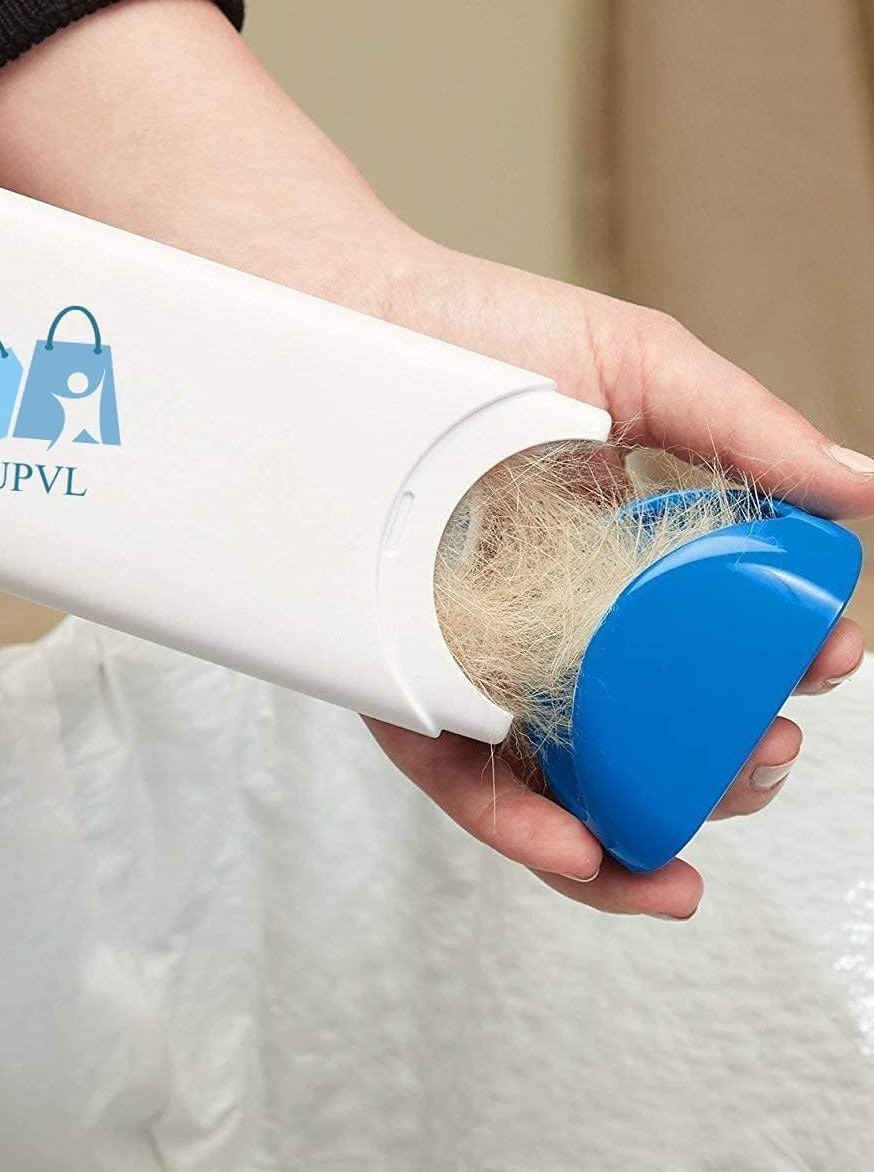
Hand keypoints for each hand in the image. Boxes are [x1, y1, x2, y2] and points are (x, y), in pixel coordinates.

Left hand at [0, 0, 871, 917]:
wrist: (350, 313)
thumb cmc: (481, 330)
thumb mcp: (635, 363)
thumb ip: (743, 429)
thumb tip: (861, 492)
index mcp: (624, 555)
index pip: (712, 643)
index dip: (769, 675)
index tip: (816, 664)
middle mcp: (555, 615)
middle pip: (651, 727)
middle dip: (719, 767)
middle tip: (758, 756)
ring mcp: (478, 653)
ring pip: (560, 776)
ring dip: (629, 835)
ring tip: (677, 858)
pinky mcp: (401, 674)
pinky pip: (457, 770)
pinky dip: (519, 820)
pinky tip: (579, 844)